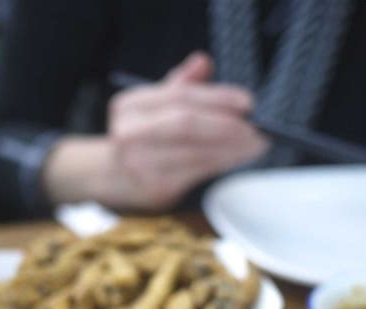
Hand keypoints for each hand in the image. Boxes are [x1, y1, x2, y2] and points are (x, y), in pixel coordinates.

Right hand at [106, 51, 268, 209]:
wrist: (109, 178)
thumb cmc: (138, 139)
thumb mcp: (151, 106)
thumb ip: (178, 85)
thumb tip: (203, 62)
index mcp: (130, 105)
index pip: (181, 96)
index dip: (218, 97)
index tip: (247, 103)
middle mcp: (130, 133)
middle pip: (187, 123)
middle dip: (227, 125)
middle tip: (256, 127)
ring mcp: (140, 164)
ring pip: (196, 152)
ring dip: (233, 149)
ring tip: (255, 144)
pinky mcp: (155, 189)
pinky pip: (197, 174)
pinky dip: (222, 165)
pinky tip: (237, 159)